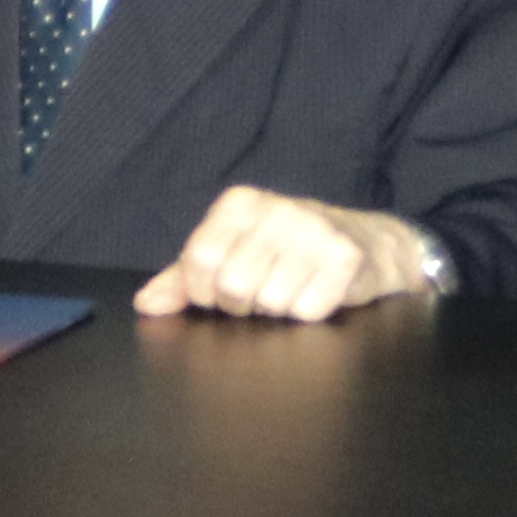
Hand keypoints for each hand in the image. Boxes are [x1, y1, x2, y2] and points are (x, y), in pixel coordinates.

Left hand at [133, 184, 429, 320]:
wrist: (371, 245)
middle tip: (263, 291)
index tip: (223, 290)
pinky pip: (305, 311)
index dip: (205, 291)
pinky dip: (307, 314)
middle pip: (232, 286)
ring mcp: (314, 231)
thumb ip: (185, 278)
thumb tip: (146, 304)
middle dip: (243, 304)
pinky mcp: (345, 259)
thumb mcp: (235, 252)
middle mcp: (277, 208)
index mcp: (240, 202)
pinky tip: (317, 293)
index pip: (198, 260)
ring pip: (269, 302)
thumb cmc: (291, 252)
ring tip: (292, 289)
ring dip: (277, 310)